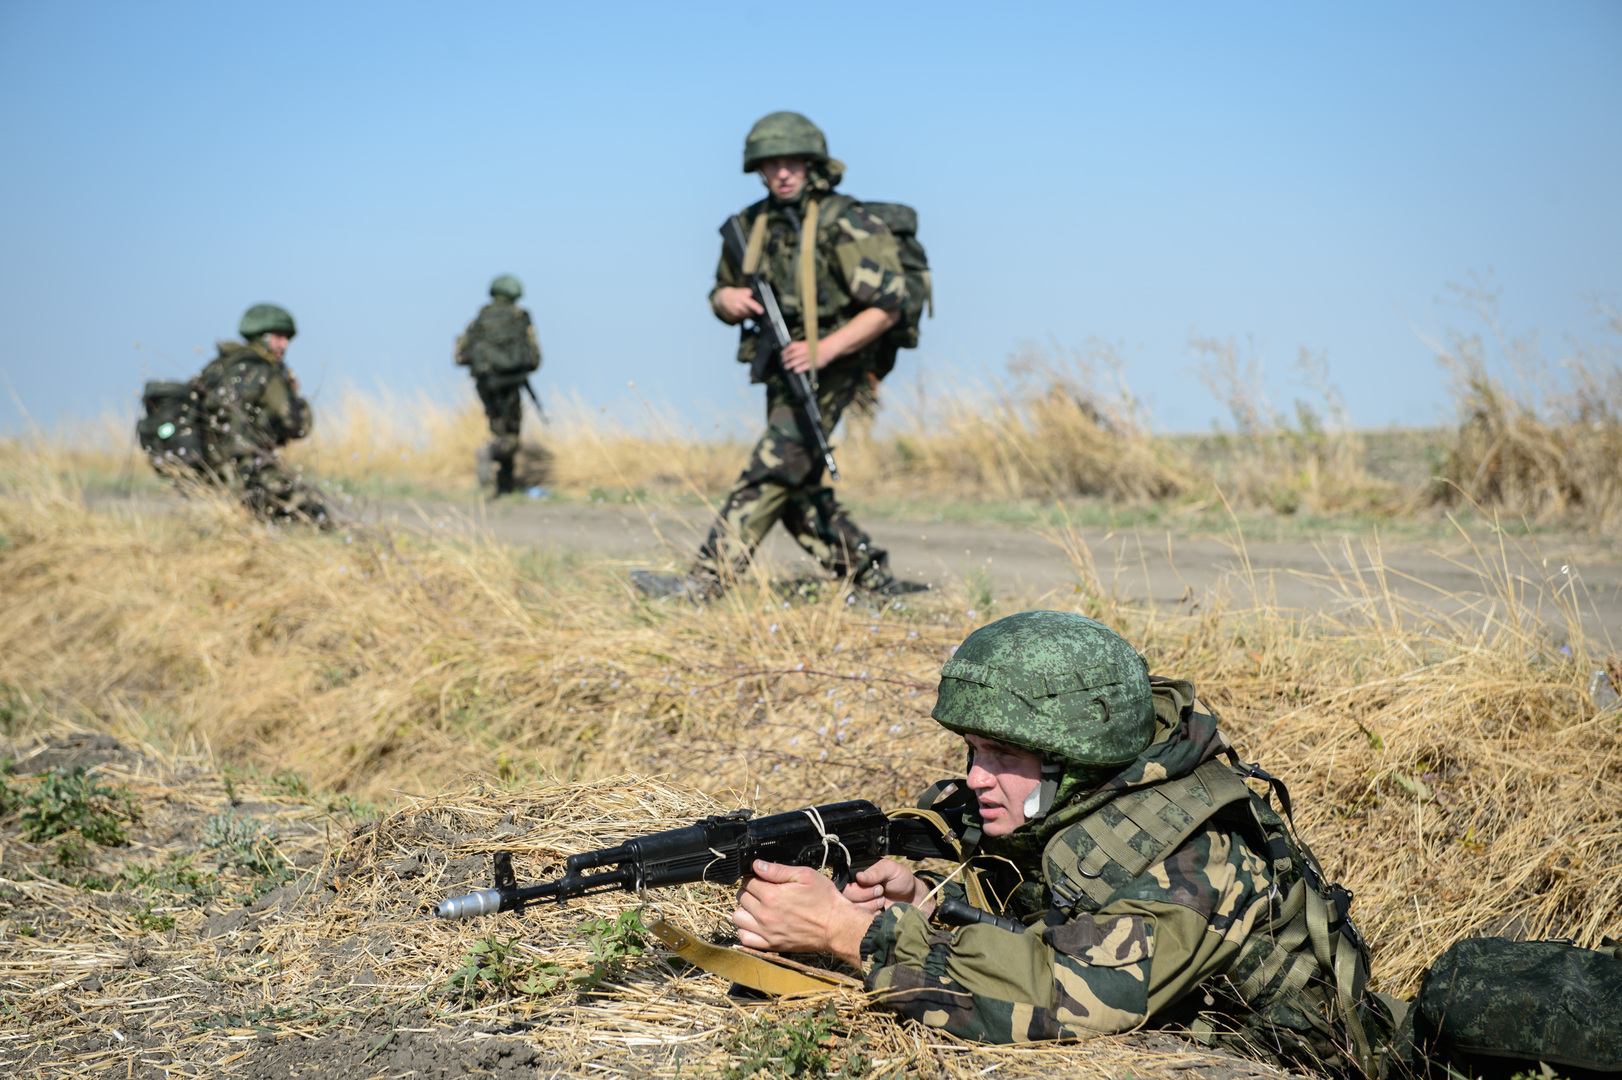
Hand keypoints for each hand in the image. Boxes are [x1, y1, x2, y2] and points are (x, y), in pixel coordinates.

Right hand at [713, 286, 763, 323]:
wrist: (723, 299)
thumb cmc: (735, 294)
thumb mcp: (742, 291)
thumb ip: (750, 294)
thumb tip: (758, 298)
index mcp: (741, 298)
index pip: (751, 303)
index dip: (756, 307)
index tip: (761, 311)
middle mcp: (738, 306)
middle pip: (750, 312)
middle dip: (753, 311)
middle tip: (753, 308)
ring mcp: (735, 313)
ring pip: (747, 316)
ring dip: (748, 314)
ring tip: (745, 308)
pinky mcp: (733, 318)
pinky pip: (742, 319)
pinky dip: (743, 316)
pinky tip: (741, 311)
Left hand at [733, 860, 874, 967]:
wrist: (836, 926)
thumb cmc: (824, 900)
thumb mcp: (805, 875)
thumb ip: (778, 870)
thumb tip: (758, 865)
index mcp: (772, 895)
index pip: (748, 882)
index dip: (754, 877)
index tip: (761, 878)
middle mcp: (765, 915)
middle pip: (741, 898)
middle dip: (749, 891)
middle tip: (762, 890)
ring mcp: (767, 932)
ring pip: (738, 918)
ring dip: (744, 910)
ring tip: (757, 907)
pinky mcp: (771, 945)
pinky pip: (745, 939)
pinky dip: (746, 930)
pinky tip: (756, 924)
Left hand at [780, 340, 832, 373]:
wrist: (827, 349)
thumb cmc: (816, 348)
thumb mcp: (807, 344)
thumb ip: (799, 347)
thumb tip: (788, 351)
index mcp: (804, 344)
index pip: (792, 346)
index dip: (786, 350)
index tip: (782, 354)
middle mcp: (806, 349)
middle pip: (794, 354)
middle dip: (787, 358)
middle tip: (783, 362)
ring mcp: (810, 356)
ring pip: (798, 360)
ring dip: (791, 364)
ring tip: (787, 366)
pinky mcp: (814, 362)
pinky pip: (806, 366)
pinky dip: (800, 368)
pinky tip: (796, 370)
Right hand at [841, 859, 934, 914]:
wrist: (915, 899)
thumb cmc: (902, 880)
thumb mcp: (890, 869)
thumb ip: (876, 871)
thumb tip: (860, 877)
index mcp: (856, 880)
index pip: (843, 888)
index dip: (858, 890)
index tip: (878, 888)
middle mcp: (854, 895)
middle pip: (846, 901)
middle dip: (866, 897)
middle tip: (881, 892)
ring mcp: (859, 909)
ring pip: (854, 913)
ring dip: (871, 907)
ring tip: (883, 901)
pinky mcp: (866, 922)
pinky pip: (862, 924)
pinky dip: (873, 918)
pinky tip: (882, 912)